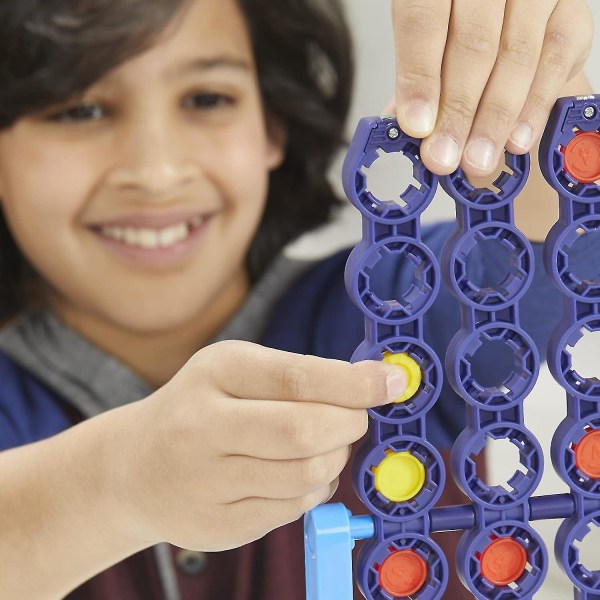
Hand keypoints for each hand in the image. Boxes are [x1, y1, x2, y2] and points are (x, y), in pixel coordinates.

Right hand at [119, 340, 405, 550]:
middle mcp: (203, 426)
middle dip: (349, 424)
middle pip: (306, 432)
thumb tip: (376, 383)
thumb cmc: (201, 407)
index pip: (296, 378)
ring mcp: (207, 482)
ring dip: (334, 458)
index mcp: (214, 373)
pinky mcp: (219, 526)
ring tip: (324, 444)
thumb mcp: (237, 370)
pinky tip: (296, 472)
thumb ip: (301, 375)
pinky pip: (295, 509)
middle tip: (356, 417)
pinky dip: (313, 487)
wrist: (135, 468)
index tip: (392, 383)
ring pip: (307, 475)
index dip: (353, 383)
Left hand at [389, 0, 593, 177]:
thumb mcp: (428, 36)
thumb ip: (418, 73)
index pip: (423, 21)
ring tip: (476, 159)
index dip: (419, 77)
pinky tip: (514, 140)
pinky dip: (533, 107)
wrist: (509, 7)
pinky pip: (555, 60)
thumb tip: (408, 126)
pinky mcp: (572, 8)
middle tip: (444, 157)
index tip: (416, 127)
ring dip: (494, 118)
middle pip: (473, 45)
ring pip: (516, 56)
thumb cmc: (457, 24)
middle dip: (457, 111)